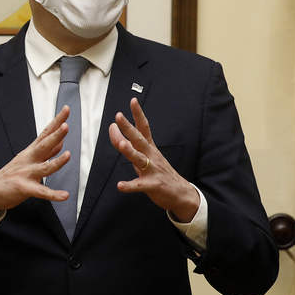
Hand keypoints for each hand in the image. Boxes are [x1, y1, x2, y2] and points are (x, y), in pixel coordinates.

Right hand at [0, 107, 71, 219]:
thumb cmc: (11, 175)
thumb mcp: (28, 160)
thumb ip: (47, 153)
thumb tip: (61, 143)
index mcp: (31, 151)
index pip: (46, 133)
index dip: (56, 121)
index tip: (66, 109)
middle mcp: (29, 160)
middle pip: (44, 145)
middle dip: (55, 135)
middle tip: (65, 126)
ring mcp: (26, 173)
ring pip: (44, 167)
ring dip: (57, 162)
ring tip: (68, 155)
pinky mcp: (24, 188)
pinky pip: (41, 191)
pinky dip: (53, 194)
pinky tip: (64, 195)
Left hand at [108, 98, 198, 221]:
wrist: (181, 194)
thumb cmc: (159, 172)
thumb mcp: (144, 156)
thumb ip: (128, 144)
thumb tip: (113, 131)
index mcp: (150, 148)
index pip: (144, 128)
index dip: (138, 114)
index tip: (133, 101)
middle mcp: (151, 156)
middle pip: (139, 139)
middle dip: (128, 127)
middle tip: (118, 116)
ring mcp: (152, 170)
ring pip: (140, 159)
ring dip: (130, 151)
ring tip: (122, 145)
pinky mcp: (153, 185)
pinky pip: (140, 185)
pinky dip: (130, 185)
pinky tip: (121, 185)